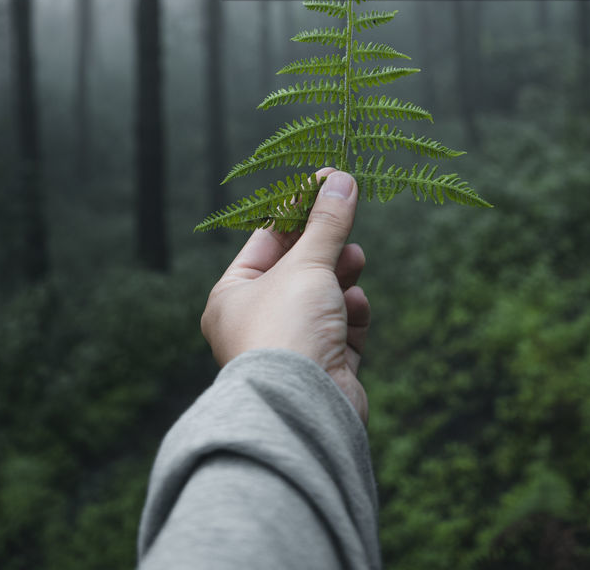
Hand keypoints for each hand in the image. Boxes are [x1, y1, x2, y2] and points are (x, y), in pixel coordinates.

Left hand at [201, 170, 371, 423]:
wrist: (304, 409)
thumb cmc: (287, 329)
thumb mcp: (307, 263)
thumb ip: (327, 221)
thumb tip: (342, 180)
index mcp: (233, 295)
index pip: (268, 239)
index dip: (300, 208)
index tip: (330, 180)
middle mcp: (257, 321)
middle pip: (299, 267)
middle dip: (326, 245)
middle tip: (348, 218)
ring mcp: (292, 345)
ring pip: (326, 295)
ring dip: (343, 278)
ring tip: (353, 264)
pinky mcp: (324, 366)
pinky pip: (343, 327)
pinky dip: (352, 315)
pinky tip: (355, 310)